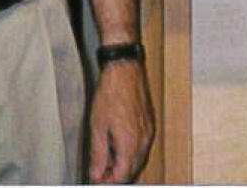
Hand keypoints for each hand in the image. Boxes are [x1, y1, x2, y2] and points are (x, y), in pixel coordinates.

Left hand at [87, 58, 153, 183]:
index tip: (96, 179)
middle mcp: (144, 140)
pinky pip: (142, 146)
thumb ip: (98, 154)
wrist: (125, 69)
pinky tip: (118, 145)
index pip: (122, 176)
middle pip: (132, 170)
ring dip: (124, 164)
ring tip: (106, 159)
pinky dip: (131, 152)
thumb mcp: (97, 126)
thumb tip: (96, 174)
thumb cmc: (111, 93)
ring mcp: (149, 132)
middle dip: (116, 174)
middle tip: (99, 172)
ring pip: (139, 159)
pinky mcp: (150, 123)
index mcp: (130, 144)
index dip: (108, 181)